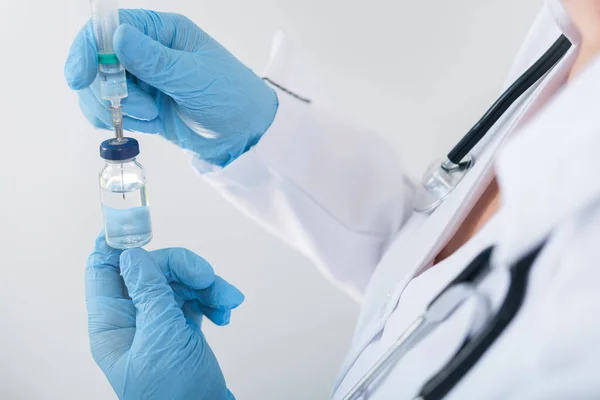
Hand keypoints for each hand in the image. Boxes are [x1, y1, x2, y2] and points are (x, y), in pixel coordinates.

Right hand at [65, 10, 277, 165]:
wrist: (245, 135)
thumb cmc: (231, 96)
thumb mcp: (195, 78)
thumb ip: (155, 61)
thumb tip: (118, 36)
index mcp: (162, 32)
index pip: (110, 28)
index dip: (87, 49)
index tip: (80, 77)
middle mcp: (147, 52)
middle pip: (96, 62)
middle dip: (108, 89)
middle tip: (143, 109)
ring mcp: (143, 81)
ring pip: (100, 90)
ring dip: (117, 109)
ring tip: (152, 118)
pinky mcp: (142, 107)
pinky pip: (111, 112)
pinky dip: (121, 122)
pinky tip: (148, 126)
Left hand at [86, 233, 243, 398]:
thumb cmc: (173, 393)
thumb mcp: (160, 336)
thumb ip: (148, 291)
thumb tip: (133, 255)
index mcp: (114, 322)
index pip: (104, 270)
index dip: (117, 244)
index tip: (137, 223)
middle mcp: (134, 318)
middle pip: (153, 270)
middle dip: (184, 269)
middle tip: (207, 277)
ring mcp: (160, 322)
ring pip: (180, 282)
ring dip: (207, 285)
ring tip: (226, 301)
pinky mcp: (183, 327)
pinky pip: (196, 298)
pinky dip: (213, 300)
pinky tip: (226, 313)